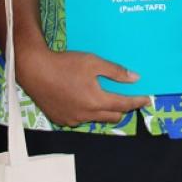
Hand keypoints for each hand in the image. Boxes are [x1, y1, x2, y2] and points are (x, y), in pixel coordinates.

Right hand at [17, 47, 149, 126]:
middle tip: (126, 97)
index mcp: (96, 101)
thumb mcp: (92, 62)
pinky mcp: (61, 119)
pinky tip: (81, 98)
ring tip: (102, 96)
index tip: (146, 100)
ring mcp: (73, 119)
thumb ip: (115, 72)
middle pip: (113, 116)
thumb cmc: (65, 64)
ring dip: (103, 110)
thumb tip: (135, 79)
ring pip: (96, 118)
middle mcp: (86, 115)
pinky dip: (86, 111)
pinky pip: (80, 118)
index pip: (124, 105)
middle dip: (122, 108)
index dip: (137, 102)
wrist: (34, 70)